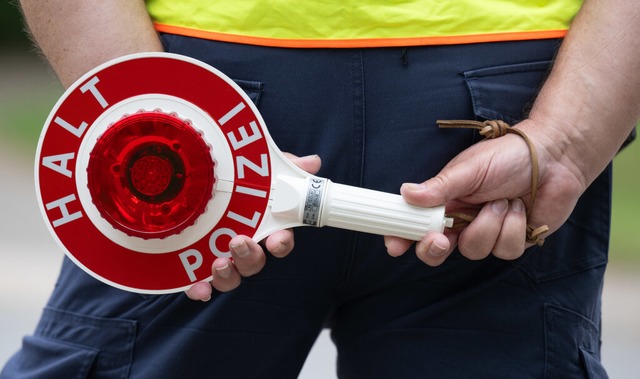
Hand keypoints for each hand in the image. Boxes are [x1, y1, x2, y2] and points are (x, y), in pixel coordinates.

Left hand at [186, 153, 321, 299]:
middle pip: (255, 262)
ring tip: (219, 263)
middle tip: (239, 242)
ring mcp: (222, 257)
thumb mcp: (261, 171)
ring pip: (231, 276)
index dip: (281, 243)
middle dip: (250, 257)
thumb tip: (312, 163)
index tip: (277, 239)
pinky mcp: (195, 264)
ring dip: (228, 275)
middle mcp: (246, 247)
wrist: (198, 181)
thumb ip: (284, 169)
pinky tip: (197, 289)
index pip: (280, 241)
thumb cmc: (238, 182)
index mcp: (263, 227)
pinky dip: (200, 289)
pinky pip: (200, 283)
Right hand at [385, 119, 585, 265]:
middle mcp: (461, 220)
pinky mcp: (512, 241)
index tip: (394, 245)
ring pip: (474, 250)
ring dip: (490, 224)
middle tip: (441, 239)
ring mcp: (487, 232)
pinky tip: (521, 209)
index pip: (416, 224)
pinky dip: (514, 228)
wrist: (555, 157)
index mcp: (445, 200)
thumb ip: (439, 187)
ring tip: (503, 200)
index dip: (402, 237)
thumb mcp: (469, 168)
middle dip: (436, 248)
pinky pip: (504, 250)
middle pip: (437, 251)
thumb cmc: (508, 156)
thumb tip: (406, 193)